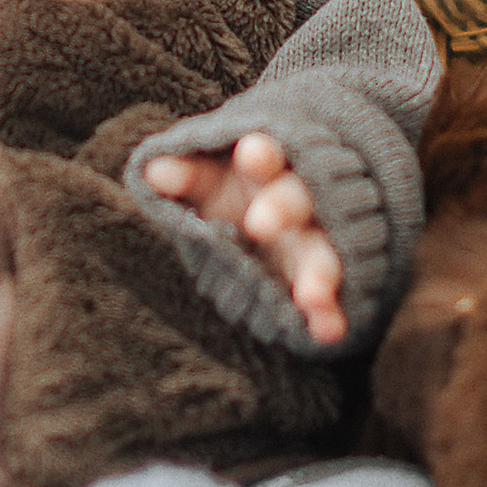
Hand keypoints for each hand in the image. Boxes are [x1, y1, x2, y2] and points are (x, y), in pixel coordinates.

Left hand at [143, 129, 346, 346]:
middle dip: (282, 210)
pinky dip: (332, 315)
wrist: (278, 218)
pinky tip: (328, 332)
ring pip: (321, 253)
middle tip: (258, 224)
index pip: (267, 157)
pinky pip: (332, 299)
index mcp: (269, 169)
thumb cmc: (237, 191)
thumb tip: (153, 172)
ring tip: (310, 297)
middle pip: (296, 201)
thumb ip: (187, 176)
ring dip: (318, 274)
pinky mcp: (321, 282)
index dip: (261, 156)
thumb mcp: (210, 181)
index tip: (250, 154)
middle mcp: (300, 203)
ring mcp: (314, 244)